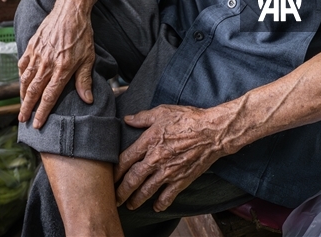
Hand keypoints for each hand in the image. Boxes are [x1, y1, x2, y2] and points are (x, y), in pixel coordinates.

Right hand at [17, 0, 95, 128]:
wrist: (70, 10)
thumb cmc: (82, 34)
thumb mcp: (88, 58)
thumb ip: (84, 80)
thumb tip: (87, 100)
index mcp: (62, 69)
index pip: (49, 96)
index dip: (42, 112)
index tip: (37, 124)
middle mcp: (47, 64)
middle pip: (33, 91)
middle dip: (27, 108)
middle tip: (22, 120)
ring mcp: (37, 55)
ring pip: (25, 79)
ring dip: (22, 94)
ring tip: (21, 105)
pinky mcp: (32, 45)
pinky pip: (23, 64)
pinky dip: (21, 75)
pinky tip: (22, 82)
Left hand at [115, 105, 232, 211]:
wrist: (212, 132)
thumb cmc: (188, 119)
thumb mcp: (162, 112)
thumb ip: (143, 117)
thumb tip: (127, 119)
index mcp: (149, 142)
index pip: (125, 160)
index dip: (115, 171)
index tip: (108, 178)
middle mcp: (156, 159)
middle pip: (132, 179)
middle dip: (121, 191)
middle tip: (114, 199)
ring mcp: (168, 171)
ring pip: (147, 190)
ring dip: (136, 200)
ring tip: (130, 205)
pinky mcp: (182, 179)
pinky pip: (168, 196)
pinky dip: (161, 204)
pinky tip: (156, 207)